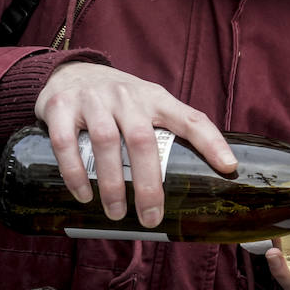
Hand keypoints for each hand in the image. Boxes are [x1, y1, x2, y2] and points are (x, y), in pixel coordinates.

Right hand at [35, 61, 232, 227]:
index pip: (190, 118)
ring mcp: (93, 99)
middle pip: (143, 140)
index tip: (228, 167)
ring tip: (116, 213)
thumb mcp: (149, 104)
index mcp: (155, 98)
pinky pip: (67, 143)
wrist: (69, 72)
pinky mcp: (60, 106)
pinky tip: (83, 195)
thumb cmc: (118, 100)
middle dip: (148, 183)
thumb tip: (199, 175)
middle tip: (151, 217)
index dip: (212, 142)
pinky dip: (75, 172)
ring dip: (111, 183)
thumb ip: (170, 130)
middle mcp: (126, 96)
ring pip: (106, 143)